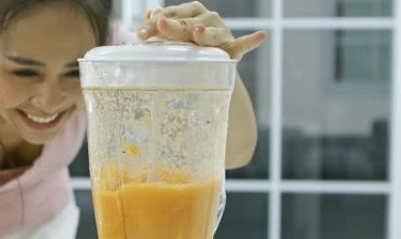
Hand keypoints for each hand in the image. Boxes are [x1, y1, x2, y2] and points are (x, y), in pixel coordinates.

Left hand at [137, 1, 266, 59]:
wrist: (212, 65)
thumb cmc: (188, 47)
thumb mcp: (173, 37)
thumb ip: (161, 28)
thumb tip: (148, 16)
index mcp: (190, 12)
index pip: (170, 15)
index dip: (155, 23)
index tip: (139, 34)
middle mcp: (206, 18)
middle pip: (186, 22)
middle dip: (172, 26)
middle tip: (159, 27)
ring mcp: (221, 32)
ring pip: (211, 33)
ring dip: (205, 33)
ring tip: (198, 33)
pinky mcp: (234, 48)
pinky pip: (243, 44)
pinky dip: (251, 41)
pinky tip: (261, 36)